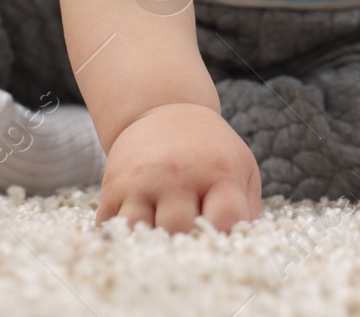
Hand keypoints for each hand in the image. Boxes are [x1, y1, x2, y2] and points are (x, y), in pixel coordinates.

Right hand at [96, 102, 261, 232]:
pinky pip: (112, 228)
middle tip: (188, 247)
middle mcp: (177, 175)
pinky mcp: (113, 187)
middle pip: (178, 228)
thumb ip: (246, 208)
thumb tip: (241, 249)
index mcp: (218, 172)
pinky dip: (123, 240)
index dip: (225, 238)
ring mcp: (142, 181)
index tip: (220, 242)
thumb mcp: (240, 166)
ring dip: (150, 245)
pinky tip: (137, 237)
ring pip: (139, 231)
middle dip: (185, 245)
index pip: (225, 219)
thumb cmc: (209, 149)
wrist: (163, 109)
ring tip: (162, 244)